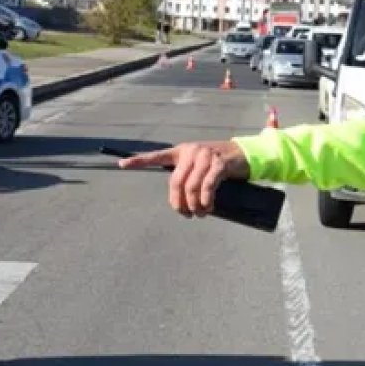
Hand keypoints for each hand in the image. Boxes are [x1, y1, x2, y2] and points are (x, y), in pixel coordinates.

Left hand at [117, 141, 249, 217]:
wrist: (242, 154)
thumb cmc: (218, 164)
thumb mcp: (199, 165)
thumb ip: (187, 175)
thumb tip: (179, 201)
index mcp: (182, 151)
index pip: (158, 155)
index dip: (139, 160)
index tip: (122, 165)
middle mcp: (191, 151)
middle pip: (176, 182)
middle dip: (179, 203)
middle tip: (186, 214)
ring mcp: (206, 156)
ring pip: (192, 187)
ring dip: (195, 206)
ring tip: (200, 214)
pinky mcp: (219, 164)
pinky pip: (208, 186)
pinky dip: (206, 200)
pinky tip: (208, 207)